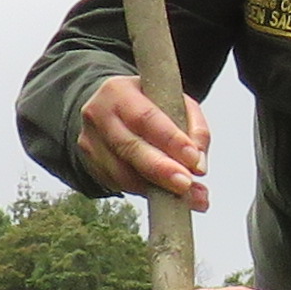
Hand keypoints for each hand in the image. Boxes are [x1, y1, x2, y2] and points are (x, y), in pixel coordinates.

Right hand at [78, 74, 211, 209]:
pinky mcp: (92, 166)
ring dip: (157, 189)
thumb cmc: (146, 104)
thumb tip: (199, 162)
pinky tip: (167, 196)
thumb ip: (194, 126)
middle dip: (160, 169)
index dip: (170, 140)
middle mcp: (99, 115)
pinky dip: (147, 192)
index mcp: (118, 92)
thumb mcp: (174, 101)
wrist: (109, 110)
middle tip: (185, 184)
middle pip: (130, 147)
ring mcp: (90, 143)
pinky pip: (122, 184)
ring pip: (124, 173)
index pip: (145, 117)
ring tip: (187, 197)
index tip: (193, 158)